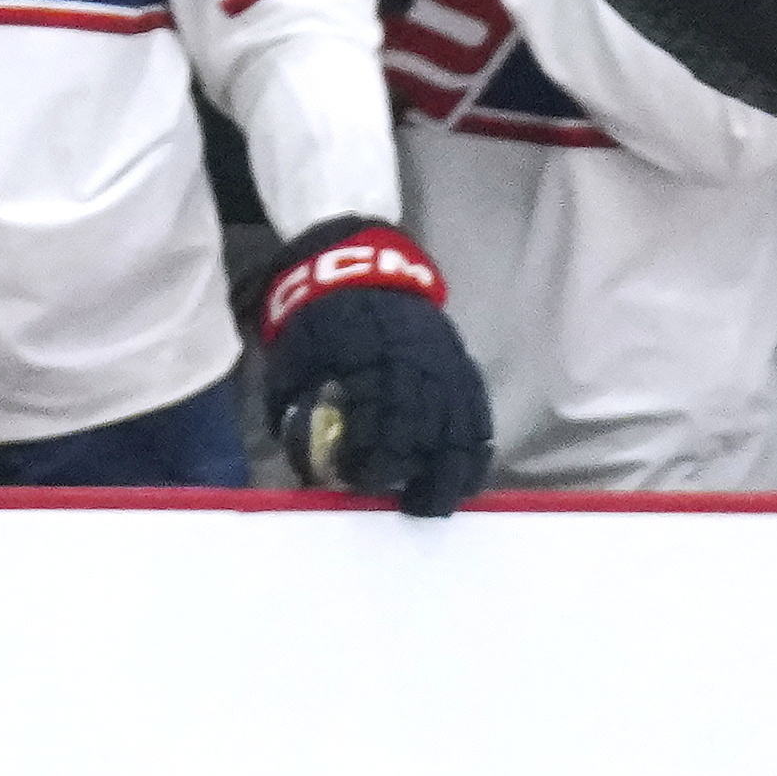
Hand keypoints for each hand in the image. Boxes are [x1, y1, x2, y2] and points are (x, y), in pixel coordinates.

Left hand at [259, 216, 492, 515]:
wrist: (359, 270)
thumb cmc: (321, 321)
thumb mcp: (296, 360)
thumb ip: (300, 411)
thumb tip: (307, 468)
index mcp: (373, 361)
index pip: (381, 424)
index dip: (369, 460)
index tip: (352, 479)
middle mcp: (419, 366)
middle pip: (427, 433)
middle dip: (412, 475)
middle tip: (399, 505)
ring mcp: (448, 367)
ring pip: (463, 430)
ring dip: (452, 473)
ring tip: (435, 502)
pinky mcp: (463, 368)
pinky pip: (480, 416)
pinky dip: (475, 451)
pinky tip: (464, 476)